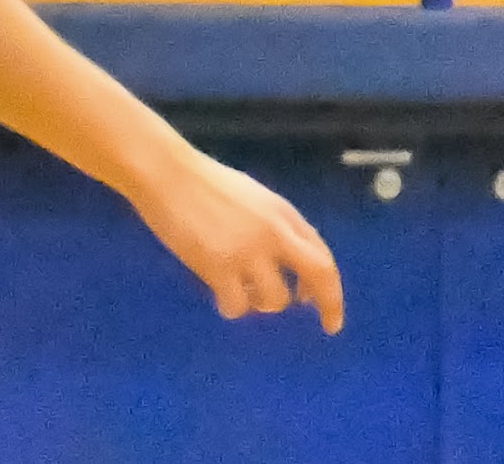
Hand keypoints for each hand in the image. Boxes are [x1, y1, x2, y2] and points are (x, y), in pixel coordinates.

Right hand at [128, 147, 345, 332]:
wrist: (172, 178)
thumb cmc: (210, 186)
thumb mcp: (258, 201)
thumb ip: (278, 229)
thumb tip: (290, 260)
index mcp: (286, 216)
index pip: (322, 255)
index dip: (329, 285)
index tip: (324, 306)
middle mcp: (276, 234)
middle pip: (319, 273)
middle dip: (330, 303)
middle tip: (330, 325)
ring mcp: (248, 252)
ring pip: (275, 299)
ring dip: (265, 304)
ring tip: (247, 294)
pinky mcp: (217, 267)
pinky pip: (237, 305)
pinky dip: (234, 306)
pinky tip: (223, 296)